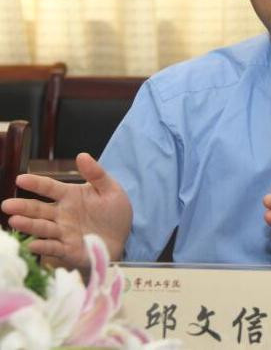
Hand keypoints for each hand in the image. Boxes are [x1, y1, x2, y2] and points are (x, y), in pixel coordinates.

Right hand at [1, 153, 131, 269]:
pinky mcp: (69, 249)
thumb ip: (96, 174)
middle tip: (7, 204)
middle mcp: (62, 214)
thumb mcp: (110, 189)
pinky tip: (33, 244)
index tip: (20, 179)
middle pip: (39, 209)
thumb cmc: (113, 210)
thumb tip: (82, 155)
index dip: (36, 183)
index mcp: (70, 196)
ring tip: (14, 221)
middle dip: (23, 207)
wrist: (123, 235)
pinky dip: (44, 246)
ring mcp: (64, 232)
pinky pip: (54, 248)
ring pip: (43, 228)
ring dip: (29, 225)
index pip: (49, 188)